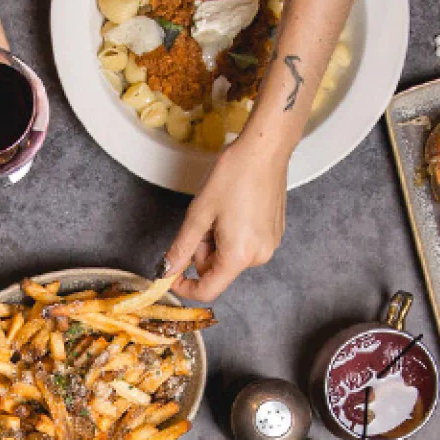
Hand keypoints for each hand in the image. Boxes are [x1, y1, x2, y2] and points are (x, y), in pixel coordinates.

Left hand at [165, 135, 289, 302]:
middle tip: (202, 221)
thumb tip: (166, 271)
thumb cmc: (234, 175)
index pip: (208, 290)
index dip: (185, 288)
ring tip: (220, 211)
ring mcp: (269, 245)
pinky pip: (243, 246)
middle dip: (202, 251)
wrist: (264, 150)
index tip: (171, 277)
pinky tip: (234, 209)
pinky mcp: (273, 234)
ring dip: (216, 241)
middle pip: (217, 270)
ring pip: (229, 257)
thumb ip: (181, 248)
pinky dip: (231, 234)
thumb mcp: (199, 214)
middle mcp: (258, 256)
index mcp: (239, 255)